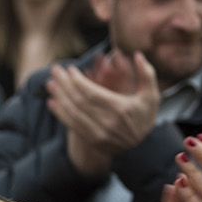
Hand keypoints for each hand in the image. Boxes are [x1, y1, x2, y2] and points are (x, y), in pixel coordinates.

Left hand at [46, 52, 160, 176]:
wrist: (140, 146)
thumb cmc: (144, 117)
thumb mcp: (151, 96)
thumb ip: (147, 75)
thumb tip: (138, 55)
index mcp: (120, 109)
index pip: (92, 94)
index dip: (78, 81)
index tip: (70, 70)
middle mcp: (108, 123)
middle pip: (79, 102)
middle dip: (64, 85)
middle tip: (55, 71)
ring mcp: (98, 134)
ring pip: (73, 113)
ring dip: (59, 97)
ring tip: (50, 84)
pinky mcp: (91, 140)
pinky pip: (72, 125)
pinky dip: (60, 113)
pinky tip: (52, 102)